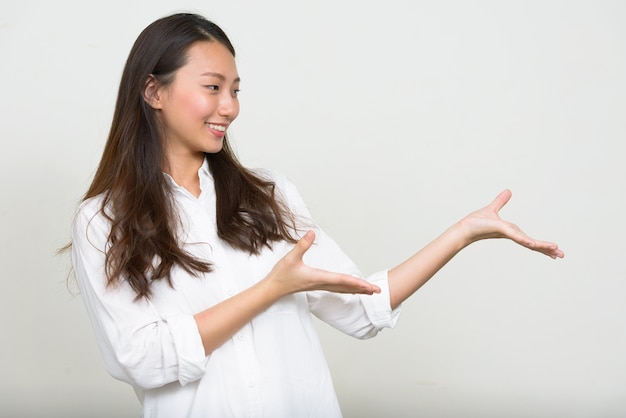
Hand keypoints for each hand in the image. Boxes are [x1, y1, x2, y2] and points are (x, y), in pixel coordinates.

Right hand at [266, 230, 381, 295]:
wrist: (273, 289)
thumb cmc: (282, 275)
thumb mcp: (291, 258)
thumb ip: (302, 245)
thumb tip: (312, 233)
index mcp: (319, 277)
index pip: (342, 280)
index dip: (356, 282)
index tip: (368, 286)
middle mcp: (322, 283)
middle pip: (346, 287)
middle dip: (362, 289)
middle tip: (377, 291)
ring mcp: (320, 286)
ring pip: (343, 289)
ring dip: (357, 290)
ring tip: (370, 291)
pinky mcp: (317, 285)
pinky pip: (337, 288)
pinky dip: (347, 289)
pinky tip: (352, 290)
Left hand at [459, 190, 564, 258]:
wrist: (464, 227)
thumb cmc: (476, 222)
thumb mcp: (493, 209)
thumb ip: (501, 201)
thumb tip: (508, 191)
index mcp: (512, 231)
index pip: (531, 239)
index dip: (542, 245)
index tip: (555, 249)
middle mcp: (512, 235)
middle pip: (533, 244)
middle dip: (547, 250)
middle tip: (562, 256)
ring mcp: (508, 234)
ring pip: (528, 242)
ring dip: (542, 246)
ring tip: (556, 251)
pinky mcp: (502, 231)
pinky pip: (517, 236)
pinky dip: (526, 240)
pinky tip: (534, 245)